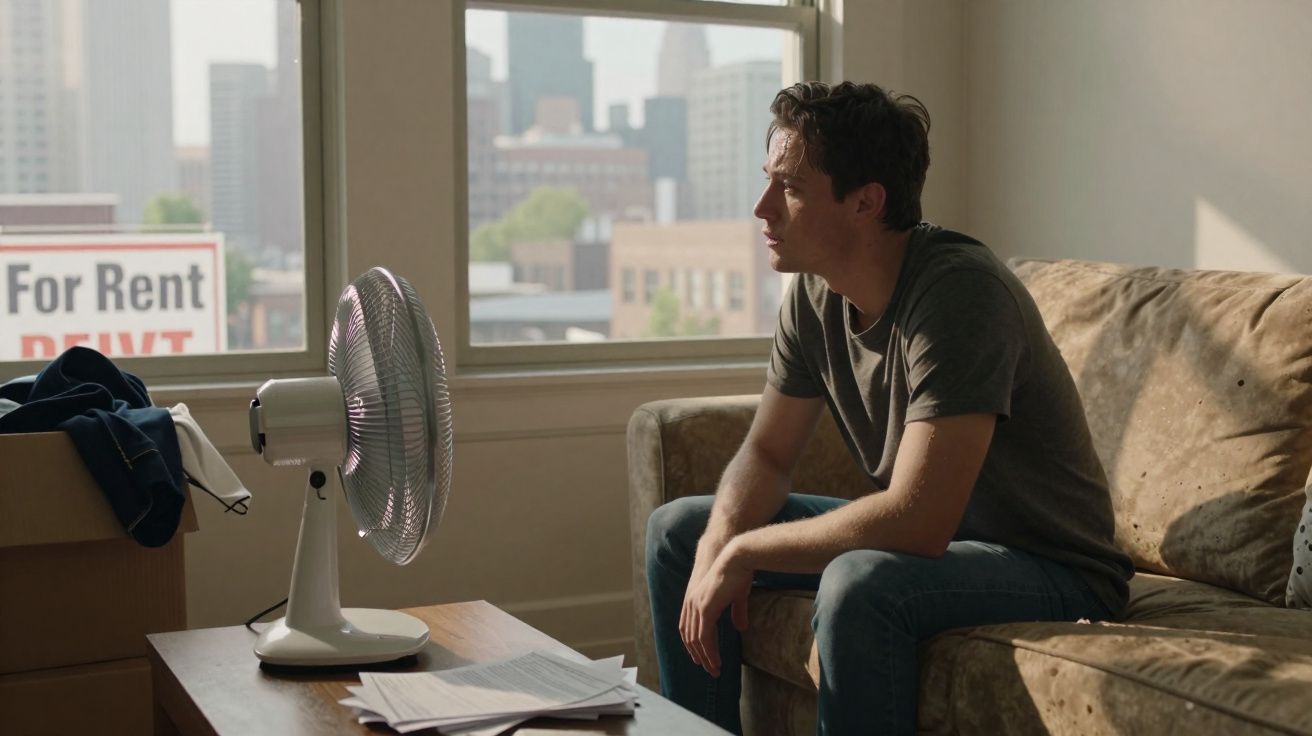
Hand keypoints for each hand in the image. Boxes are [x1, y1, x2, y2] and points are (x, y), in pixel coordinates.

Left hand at [678, 541, 753, 676]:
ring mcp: (697, 606)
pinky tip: (716, 661)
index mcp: (695, 599)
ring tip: (714, 670)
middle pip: (689, 637)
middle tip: (709, 669)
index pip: (687, 628)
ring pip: (696, 640)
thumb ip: (736, 612)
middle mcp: (691, 603)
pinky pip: (704, 637)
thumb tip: (740, 628)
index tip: (700, 658)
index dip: (692, 645)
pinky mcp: (705, 609)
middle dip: (699, 655)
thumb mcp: (737, 596)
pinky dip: (709, 651)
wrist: (738, 557)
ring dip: (705, 657)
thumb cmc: (739, 572)